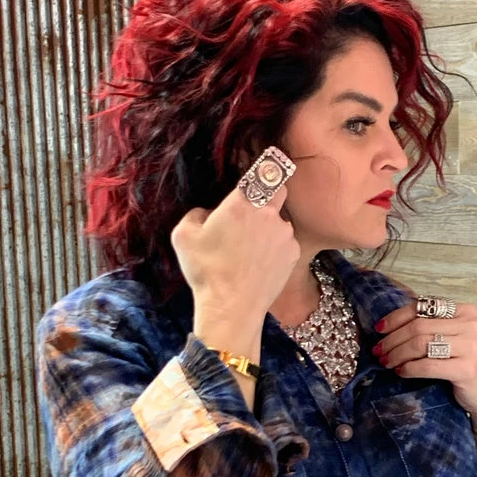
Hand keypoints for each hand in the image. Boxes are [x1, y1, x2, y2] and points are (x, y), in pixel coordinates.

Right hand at [172, 182, 299, 349]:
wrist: (231, 307)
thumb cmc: (206, 271)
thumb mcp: (183, 235)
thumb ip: (197, 213)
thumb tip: (209, 212)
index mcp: (242, 202)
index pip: (263, 170)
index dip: (263, 169)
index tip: (260, 172)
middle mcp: (269, 213)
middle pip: (280, 189)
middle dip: (270, 194)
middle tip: (253, 211)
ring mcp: (285, 234)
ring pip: (281, 220)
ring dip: (271, 226)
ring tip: (252, 248)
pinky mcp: (293, 253)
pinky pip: (286, 242)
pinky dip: (277, 247)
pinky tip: (260, 262)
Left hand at [373, 302, 476, 435]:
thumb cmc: (469, 365)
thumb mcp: (457, 338)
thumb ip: (434, 326)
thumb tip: (391, 326)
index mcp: (467, 311)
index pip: (424, 307)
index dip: (397, 317)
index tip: (379, 329)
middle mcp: (471, 325)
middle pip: (419, 326)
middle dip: (393, 339)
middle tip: (379, 350)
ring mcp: (471, 347)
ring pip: (420, 344)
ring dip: (397, 354)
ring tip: (386, 361)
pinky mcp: (466, 369)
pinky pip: (427, 365)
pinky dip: (409, 368)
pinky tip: (400, 372)